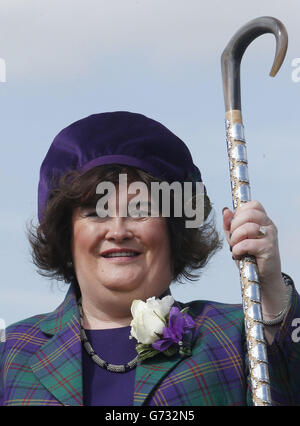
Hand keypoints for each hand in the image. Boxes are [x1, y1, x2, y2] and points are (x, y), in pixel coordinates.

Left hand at [222, 201, 286, 320]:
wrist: (262, 278)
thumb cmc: (250, 257)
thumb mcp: (236, 239)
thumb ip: (229, 225)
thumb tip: (226, 211)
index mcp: (263, 220)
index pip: (253, 205)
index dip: (240, 212)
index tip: (235, 224)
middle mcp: (269, 226)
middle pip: (249, 213)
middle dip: (235, 225)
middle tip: (233, 237)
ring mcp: (270, 236)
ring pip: (248, 227)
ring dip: (236, 238)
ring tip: (236, 247)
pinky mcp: (269, 248)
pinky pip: (247, 243)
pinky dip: (238, 249)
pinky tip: (239, 255)